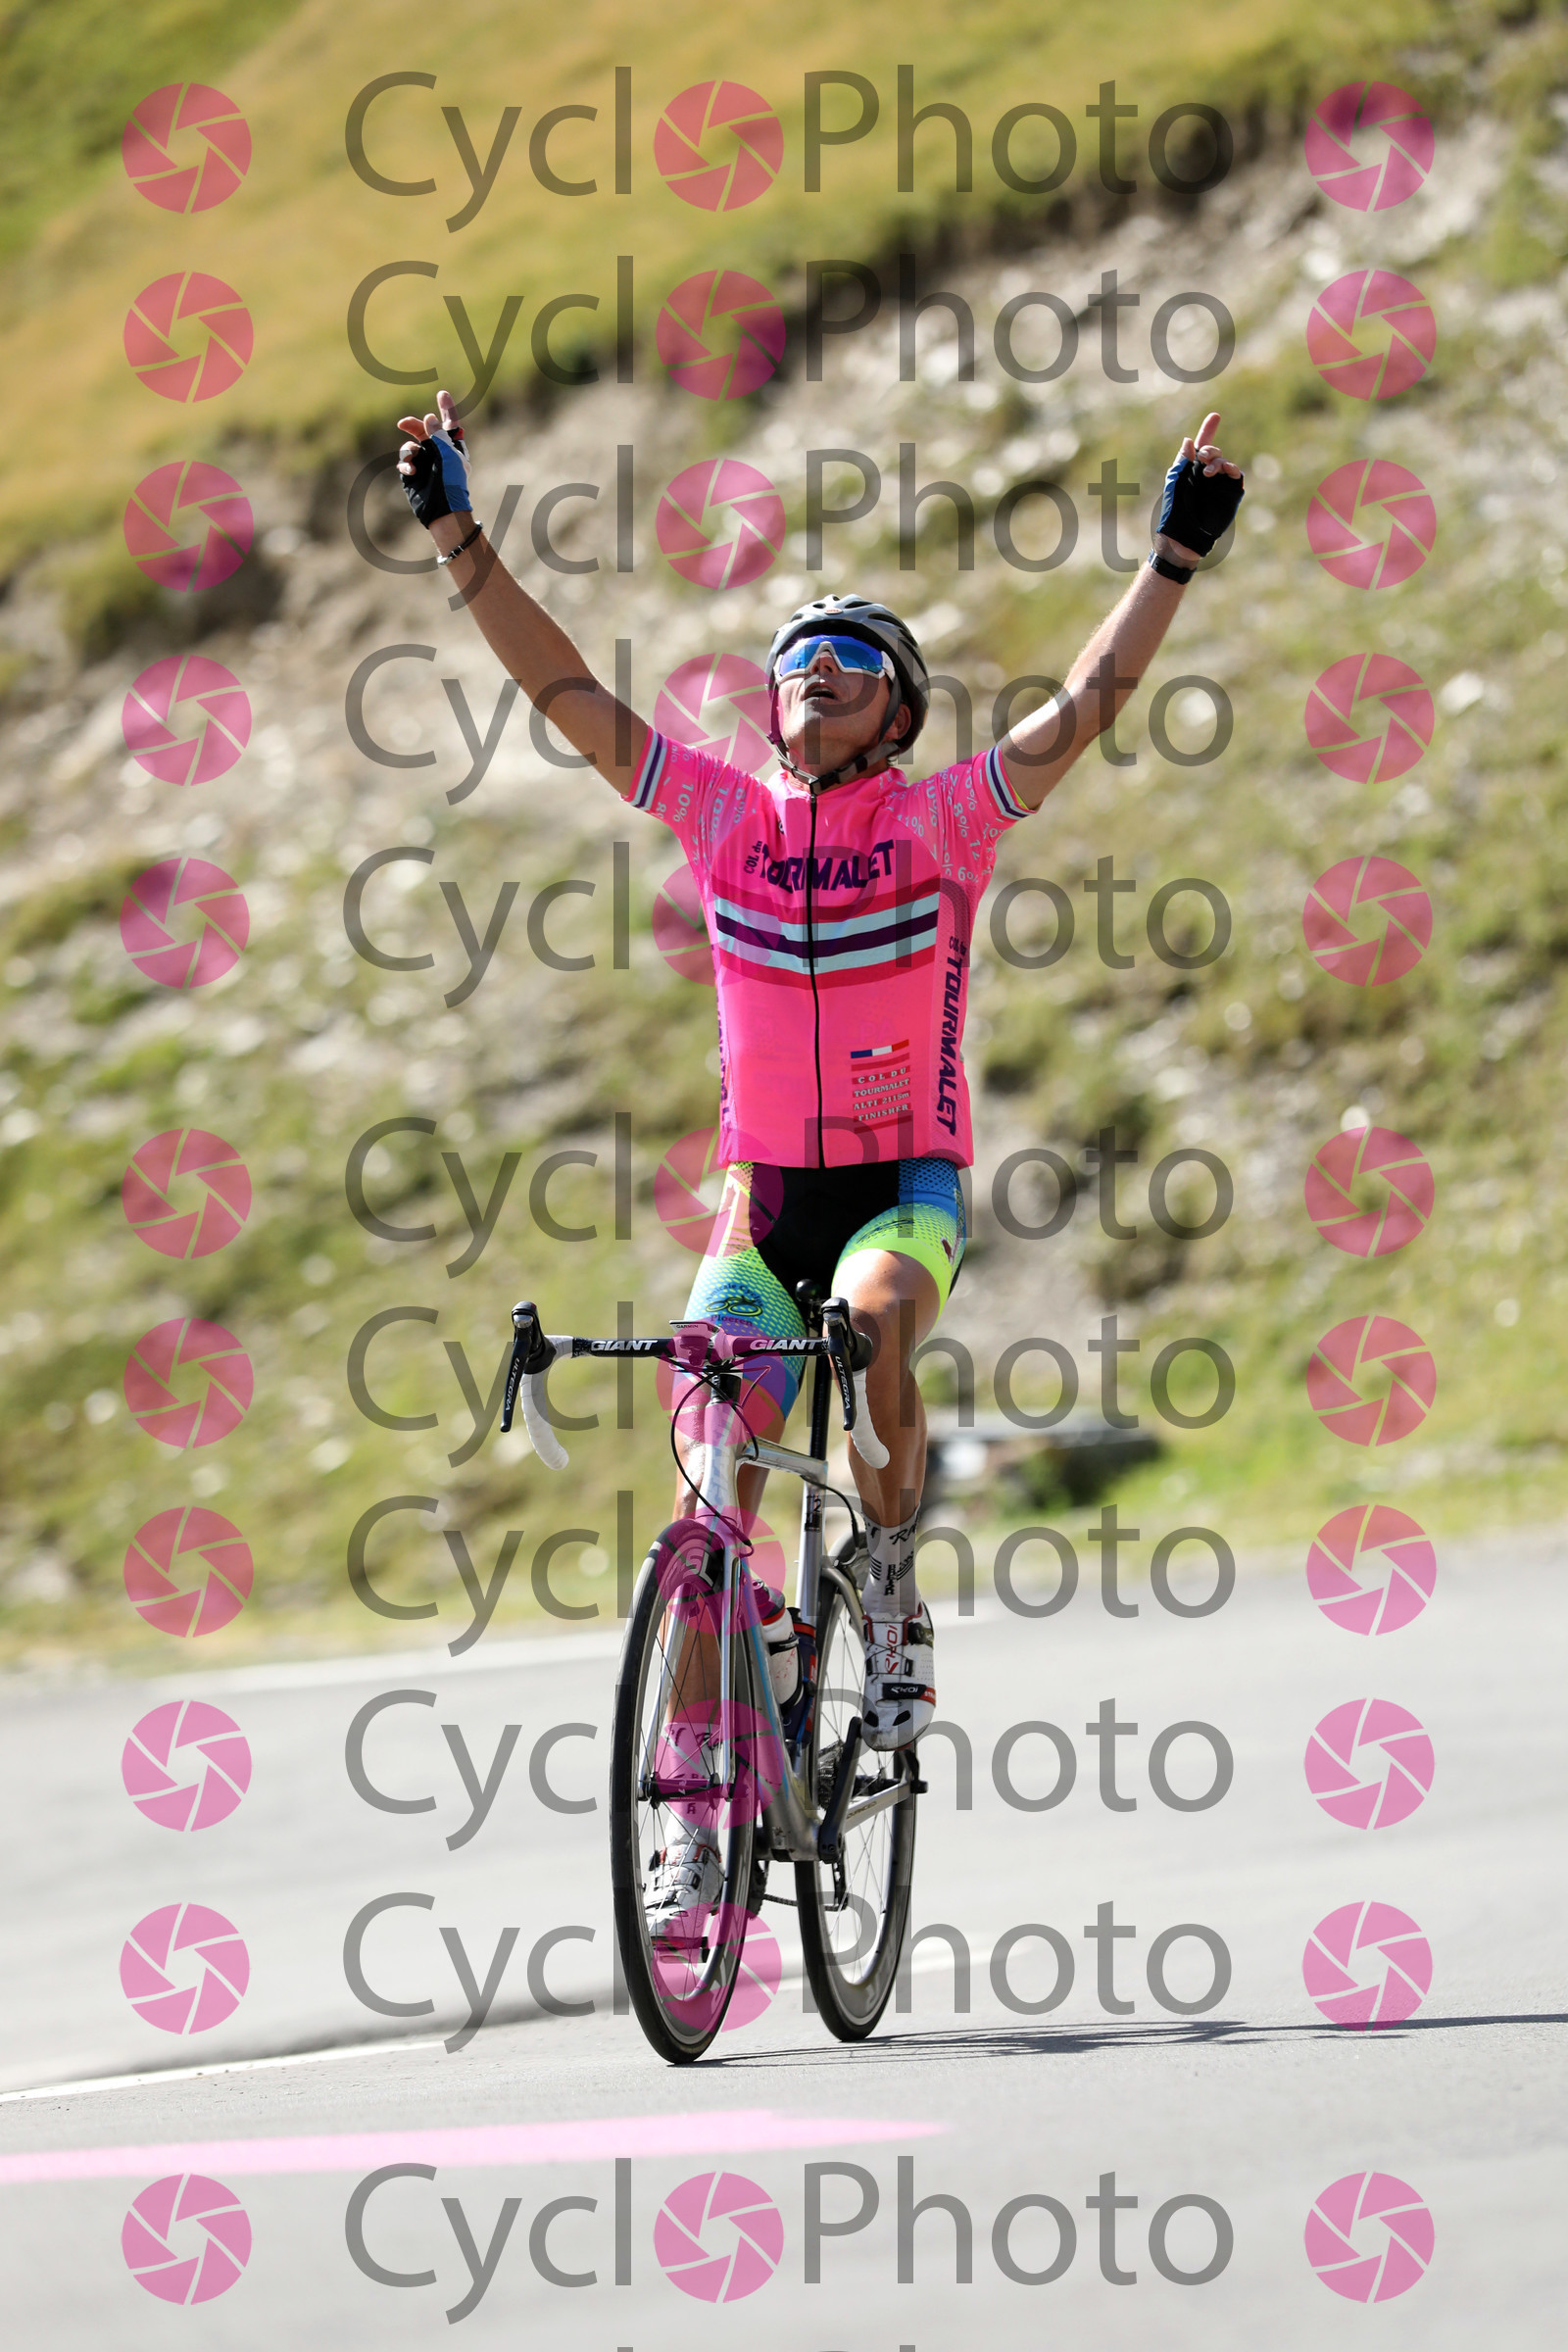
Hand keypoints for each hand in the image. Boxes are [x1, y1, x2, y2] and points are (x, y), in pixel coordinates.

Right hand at [395, 388, 472, 537]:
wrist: (442, 509)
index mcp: (452, 448)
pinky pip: (405, 461)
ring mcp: (424, 462)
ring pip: (410, 445)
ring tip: (412, 460)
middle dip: (413, 425)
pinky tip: (411, 471)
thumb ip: (438, 435)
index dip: (446, 408)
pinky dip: (406, 464)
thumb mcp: (449, 456)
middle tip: (403, 424)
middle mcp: (438, 453)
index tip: (442, 393)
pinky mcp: (413, 473)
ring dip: (408, 450)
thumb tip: (429, 417)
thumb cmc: (451, 483)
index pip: (449, 424)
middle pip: (423, 431)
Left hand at [1153, 409, 1243, 567]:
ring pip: (1225, 462)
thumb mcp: (1175, 481)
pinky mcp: (1230, 493)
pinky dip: (1233, 470)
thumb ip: (1182, 461)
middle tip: (1204, 457)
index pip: (1201, 446)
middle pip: (1214, 452)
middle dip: (1210, 450)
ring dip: (1219, 461)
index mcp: (1191, 469)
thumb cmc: (1174, 510)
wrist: (1184, 534)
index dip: (1208, 430)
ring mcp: (1219, 483)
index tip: (1216, 415)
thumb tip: (1189, 441)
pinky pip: (1236, 476)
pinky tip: (1227, 470)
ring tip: (1208, 472)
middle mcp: (1206, 474)